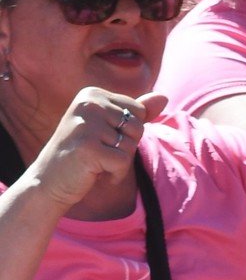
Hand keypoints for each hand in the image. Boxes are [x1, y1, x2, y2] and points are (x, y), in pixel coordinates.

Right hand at [29, 88, 166, 212]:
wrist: (46, 185)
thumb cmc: (80, 155)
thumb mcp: (107, 129)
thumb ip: (134, 113)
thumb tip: (164, 97)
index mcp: (92, 94)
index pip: (137, 110)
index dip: (127, 133)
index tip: (102, 142)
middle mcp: (89, 104)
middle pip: (137, 126)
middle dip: (125, 147)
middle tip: (99, 155)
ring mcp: (87, 125)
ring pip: (131, 144)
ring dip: (120, 162)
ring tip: (96, 164)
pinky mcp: (88, 148)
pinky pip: (123, 162)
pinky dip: (116, 175)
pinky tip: (96, 176)